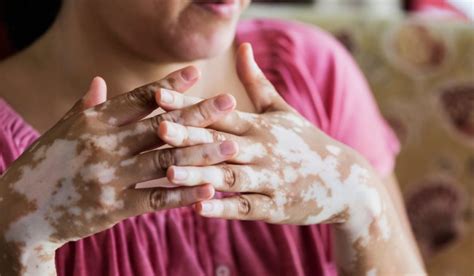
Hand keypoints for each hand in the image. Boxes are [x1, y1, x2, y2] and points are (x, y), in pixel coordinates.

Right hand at [0, 67, 238, 273]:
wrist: (18, 212)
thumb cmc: (44, 166)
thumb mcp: (61, 131)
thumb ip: (85, 107)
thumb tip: (100, 80)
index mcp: (92, 122)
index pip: (139, 99)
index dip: (170, 85)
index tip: (197, 73)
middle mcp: (103, 146)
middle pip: (160, 126)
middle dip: (198, 113)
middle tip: (230, 102)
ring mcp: (109, 177)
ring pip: (165, 161)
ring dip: (201, 153)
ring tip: (231, 145)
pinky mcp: (113, 208)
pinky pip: (156, 199)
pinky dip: (184, 194)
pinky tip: (210, 188)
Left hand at [156, 44, 387, 241]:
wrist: (345, 181)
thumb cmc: (306, 142)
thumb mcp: (282, 109)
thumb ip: (257, 81)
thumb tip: (242, 46)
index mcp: (260, 126)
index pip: (220, 113)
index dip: (190, 104)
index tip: (160, 95)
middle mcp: (263, 151)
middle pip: (221, 143)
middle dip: (189, 136)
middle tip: (159, 129)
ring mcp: (270, 180)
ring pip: (230, 177)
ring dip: (200, 175)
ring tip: (169, 172)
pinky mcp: (275, 207)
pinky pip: (246, 208)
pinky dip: (224, 208)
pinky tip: (199, 207)